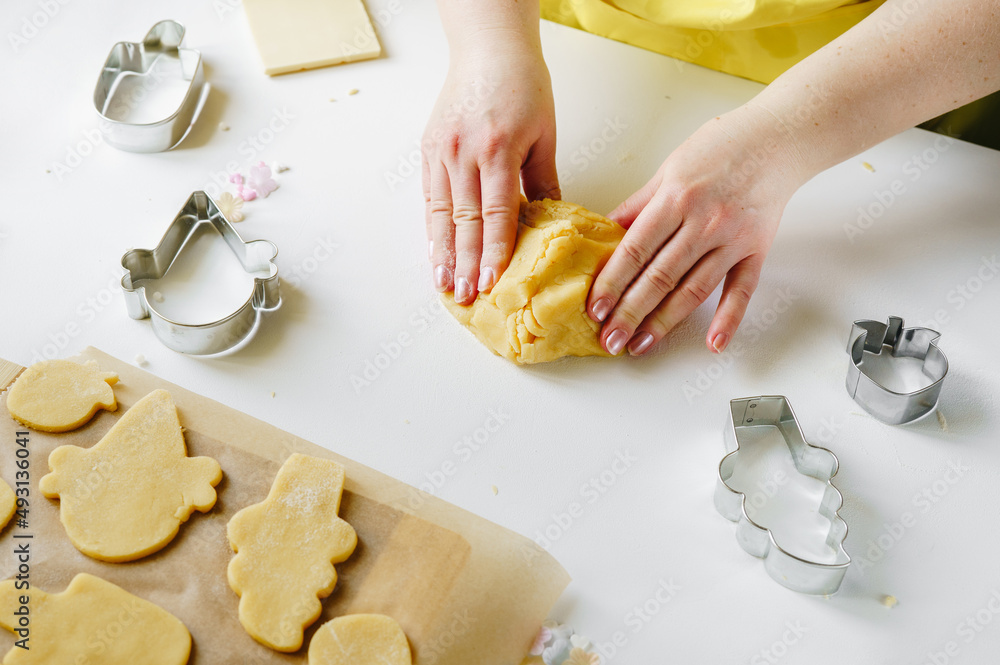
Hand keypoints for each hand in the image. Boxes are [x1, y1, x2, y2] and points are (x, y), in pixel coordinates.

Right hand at [422, 44, 559, 303]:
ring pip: (441, 214)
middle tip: (467, 297)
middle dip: (467, 264)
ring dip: (444, 254)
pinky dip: (432, 229)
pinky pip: (429, 198)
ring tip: (445, 285)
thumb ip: (543, 181)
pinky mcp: (429, 149)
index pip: (497, 213)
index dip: (495, 252)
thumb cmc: (522, 85)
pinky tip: (435, 252)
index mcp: (498, 149)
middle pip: (465, 221)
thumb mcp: (544, 134)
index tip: (493, 282)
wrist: (489, 49)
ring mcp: (442, 151)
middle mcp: (464, 153)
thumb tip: (551, 223)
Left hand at [587, 104, 808, 355]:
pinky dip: (728, 319)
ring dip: (664, 323)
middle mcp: (703, 222)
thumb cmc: (722, 147)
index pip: (635, 250)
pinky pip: (741, 290)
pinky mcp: (757, 250)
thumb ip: (637, 205)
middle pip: (660, 277)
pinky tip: (713, 343)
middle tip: (610, 341)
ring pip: (693, 290)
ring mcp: (732, 239)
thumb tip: (604, 233)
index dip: (612, 283)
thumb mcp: (669, 169)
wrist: (779, 138)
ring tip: (640, 347)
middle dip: (630, 313)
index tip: (595, 309)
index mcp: (675, 198)